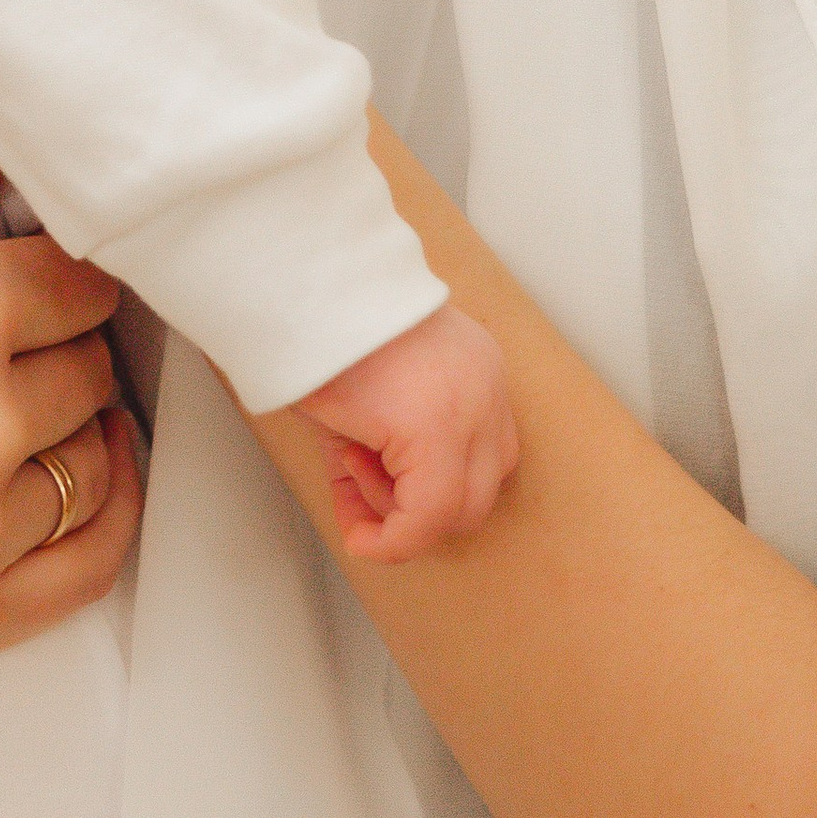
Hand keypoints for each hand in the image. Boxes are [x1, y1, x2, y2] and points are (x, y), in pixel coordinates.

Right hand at [0, 111, 139, 817]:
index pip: (80, 275)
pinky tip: (72, 481)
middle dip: (59, 339)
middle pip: (92, 361)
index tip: (30, 267)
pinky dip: (102, 517)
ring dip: (77, 424)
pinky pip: (91, 563)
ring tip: (37, 404)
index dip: (60, 263)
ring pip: (98, 456)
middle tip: (16, 335)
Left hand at [293, 300, 519, 563]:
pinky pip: (493, 432)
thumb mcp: (328, 426)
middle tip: (363, 497)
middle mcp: (478, 405)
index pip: (432, 517)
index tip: (360, 541)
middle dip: (414, 518)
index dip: (393, 543)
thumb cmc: (323, 340)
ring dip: (442, 485)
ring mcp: (492, 381)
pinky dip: (458, 449)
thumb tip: (370, 518)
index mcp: (434, 424)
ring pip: (492, 474)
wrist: (338, 274)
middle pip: (469, 506)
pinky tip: (408, 435)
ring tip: (382, 456)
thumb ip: (356, 480)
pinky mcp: (491, 363)